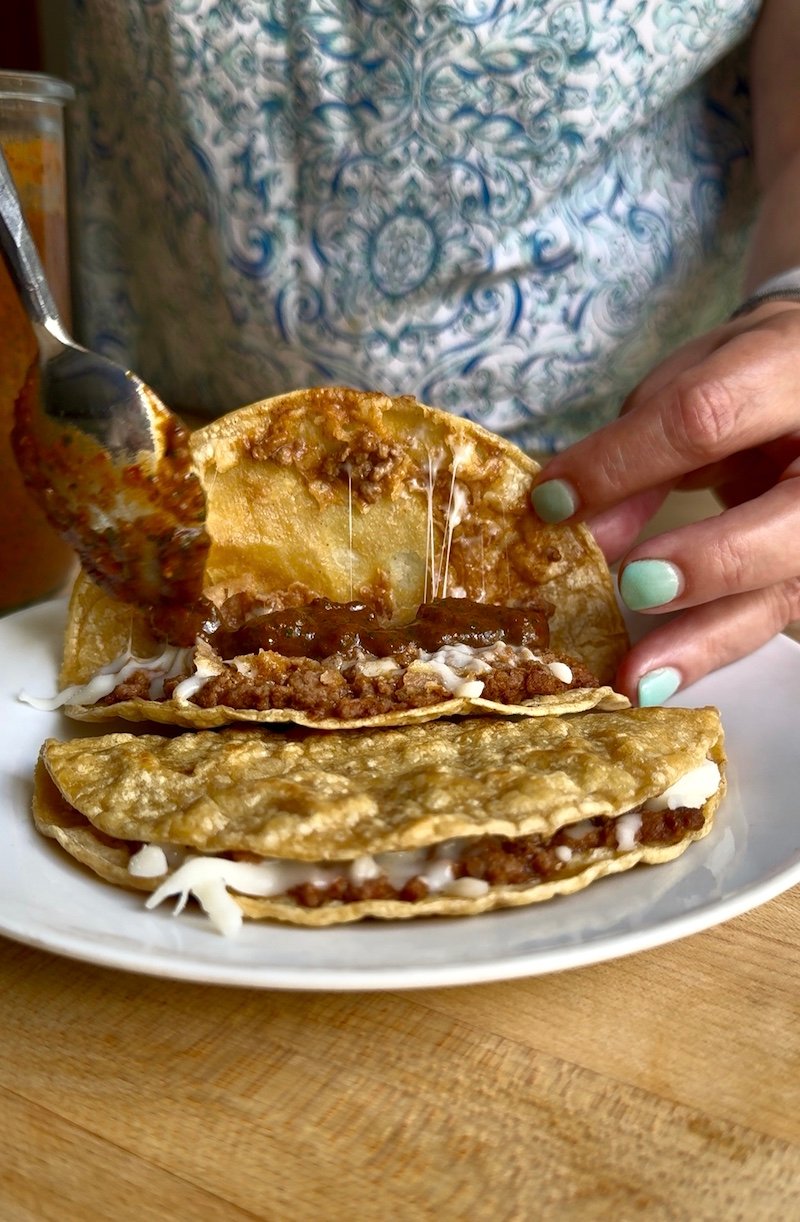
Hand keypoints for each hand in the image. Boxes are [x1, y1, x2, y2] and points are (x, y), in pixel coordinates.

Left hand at [530, 302, 799, 703]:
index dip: (625, 462)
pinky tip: (660, 677)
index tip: (555, 501)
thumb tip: (572, 515)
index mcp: (793, 366)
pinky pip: (771, 616)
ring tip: (635, 678)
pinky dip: (711, 647)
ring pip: (785, 589)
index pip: (708, 417)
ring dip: (705, 640)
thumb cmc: (749, 377)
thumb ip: (636, 442)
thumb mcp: (690, 380)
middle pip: (789, 521)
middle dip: (707, 561)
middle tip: (630, 588)